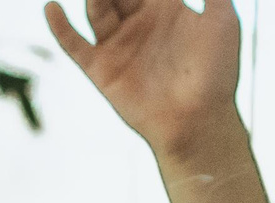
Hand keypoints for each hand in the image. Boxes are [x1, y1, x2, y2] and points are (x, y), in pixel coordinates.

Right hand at [45, 0, 242, 163]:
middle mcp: (139, 22)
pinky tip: (52, 6)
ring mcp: (118, 44)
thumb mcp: (222, 20)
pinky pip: (73, 44)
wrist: (198, 120)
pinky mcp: (100, 68)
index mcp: (167, 7)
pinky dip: (60, 26)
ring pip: (97, 7)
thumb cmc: (217, 73)